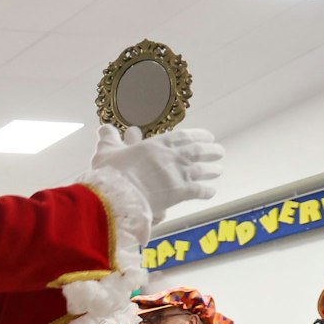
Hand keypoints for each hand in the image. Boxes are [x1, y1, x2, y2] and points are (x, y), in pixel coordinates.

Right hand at [89, 124, 223, 220]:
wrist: (119, 195)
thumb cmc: (111, 172)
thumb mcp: (106, 152)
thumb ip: (109, 139)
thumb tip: (104, 128)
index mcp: (158, 143)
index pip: (185, 136)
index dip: (199, 135)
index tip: (208, 136)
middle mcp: (174, 156)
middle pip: (199, 150)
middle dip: (212, 151)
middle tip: (219, 151)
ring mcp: (180, 174)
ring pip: (203, 169)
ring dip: (213, 169)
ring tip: (219, 170)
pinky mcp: (181, 192)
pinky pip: (200, 191)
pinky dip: (207, 191)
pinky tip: (211, 192)